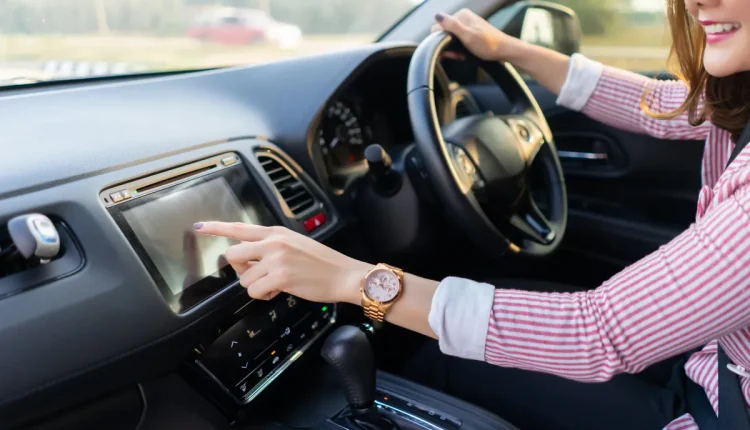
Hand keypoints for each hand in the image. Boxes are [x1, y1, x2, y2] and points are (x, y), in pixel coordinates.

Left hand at [193, 222, 369, 304]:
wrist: (343, 274)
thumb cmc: (322, 262)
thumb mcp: (295, 244)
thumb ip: (271, 247)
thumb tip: (250, 260)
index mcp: (276, 232)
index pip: (240, 228)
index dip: (216, 228)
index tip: (199, 227)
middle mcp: (273, 243)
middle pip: (233, 255)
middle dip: (240, 270)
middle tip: (256, 274)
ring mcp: (276, 260)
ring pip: (244, 278)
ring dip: (256, 286)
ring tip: (276, 284)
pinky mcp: (280, 277)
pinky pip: (255, 291)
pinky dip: (263, 295)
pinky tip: (278, 291)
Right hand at [432, 9, 518, 61]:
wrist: (504, 51)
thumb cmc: (488, 45)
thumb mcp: (467, 35)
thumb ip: (451, 25)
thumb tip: (437, 16)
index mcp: (461, 15)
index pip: (439, 27)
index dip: (442, 41)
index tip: (452, 50)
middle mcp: (463, 18)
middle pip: (444, 33)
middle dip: (449, 46)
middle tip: (458, 54)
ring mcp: (467, 26)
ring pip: (451, 39)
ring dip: (454, 49)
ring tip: (463, 55)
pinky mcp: (470, 34)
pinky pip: (458, 42)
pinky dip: (459, 49)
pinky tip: (465, 54)